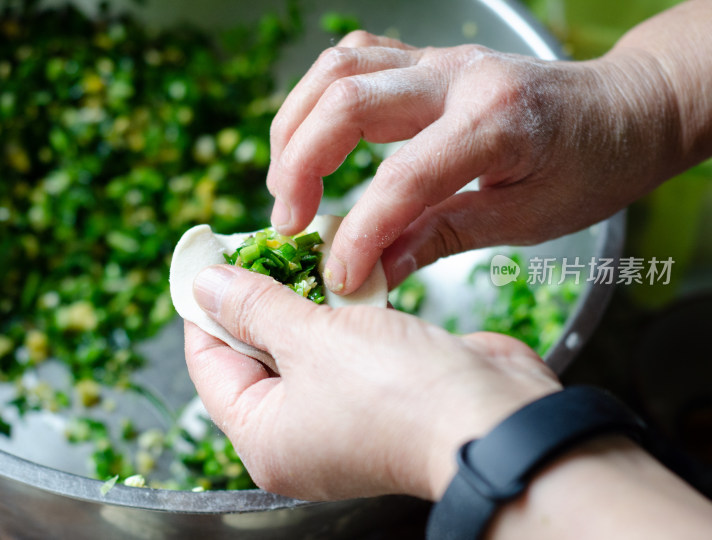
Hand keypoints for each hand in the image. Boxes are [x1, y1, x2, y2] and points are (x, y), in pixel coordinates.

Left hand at [185, 265, 559, 500]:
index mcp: (265, 437)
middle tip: (254, 246)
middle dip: (255, 298)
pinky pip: (343, 345)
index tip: (204, 260)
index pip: (210, 364)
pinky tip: (338, 272)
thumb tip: (205, 286)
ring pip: (303, 346)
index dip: (204, 307)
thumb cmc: (397, 393)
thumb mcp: (311, 341)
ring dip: (301, 299)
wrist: (495, 418)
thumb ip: (256, 308)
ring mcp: (342, 415)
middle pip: (255, 353)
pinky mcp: (380, 392)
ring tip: (293, 249)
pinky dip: (340, 311)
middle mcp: (298, 434)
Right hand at [267, 31, 683, 292]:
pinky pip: (356, 58)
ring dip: (296, 127)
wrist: (624, 110)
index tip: (337, 276)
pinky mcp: (427, 59)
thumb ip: (439, 239)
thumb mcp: (524, 219)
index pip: (402, 179)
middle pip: (348, 102)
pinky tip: (314, 139)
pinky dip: (320, 98)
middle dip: (300, 167)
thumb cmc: (589, 168)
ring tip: (288, 185)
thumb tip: (372, 272)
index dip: (359, 235)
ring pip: (338, 69)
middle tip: (290, 225)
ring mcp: (439, 59)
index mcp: (495, 121)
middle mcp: (459, 76)